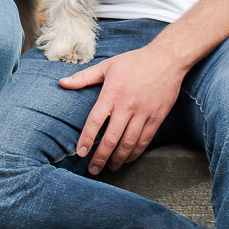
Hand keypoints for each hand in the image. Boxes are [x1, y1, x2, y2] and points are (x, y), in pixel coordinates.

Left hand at [58, 43, 185, 173]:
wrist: (166, 59)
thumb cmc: (134, 62)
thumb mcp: (107, 65)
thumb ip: (84, 77)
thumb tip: (62, 83)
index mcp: (112, 93)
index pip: (96, 120)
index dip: (87, 139)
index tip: (81, 153)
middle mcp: (127, 105)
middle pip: (111, 138)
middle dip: (101, 157)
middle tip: (93, 169)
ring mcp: (143, 113)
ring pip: (128, 143)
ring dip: (118, 159)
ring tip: (110, 167)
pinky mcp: (157, 117)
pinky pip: (145, 141)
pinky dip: (135, 153)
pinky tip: (127, 158)